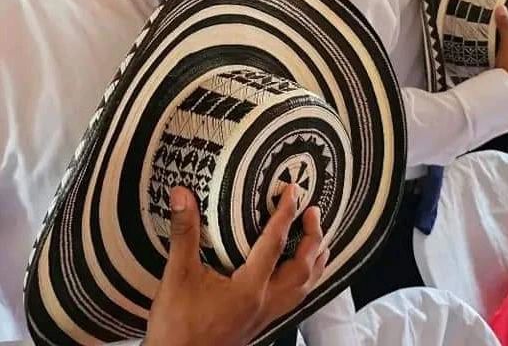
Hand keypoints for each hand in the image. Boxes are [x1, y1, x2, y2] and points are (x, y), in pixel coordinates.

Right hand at [144, 185, 328, 345]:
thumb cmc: (176, 327)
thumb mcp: (177, 275)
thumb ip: (184, 233)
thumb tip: (182, 194)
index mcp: (250, 289)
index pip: (275, 243)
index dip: (285, 213)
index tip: (293, 191)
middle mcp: (265, 303)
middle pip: (302, 268)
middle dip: (313, 238)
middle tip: (314, 212)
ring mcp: (265, 317)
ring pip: (303, 288)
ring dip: (315, 262)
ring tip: (321, 241)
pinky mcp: (260, 325)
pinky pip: (293, 300)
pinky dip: (304, 282)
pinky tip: (300, 276)